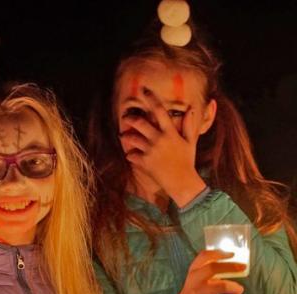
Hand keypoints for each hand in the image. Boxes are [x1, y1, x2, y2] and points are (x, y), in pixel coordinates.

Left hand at [118, 89, 205, 205]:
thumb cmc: (187, 161)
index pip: (159, 111)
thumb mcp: (190, 141)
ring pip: (132, 138)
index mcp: (170, 132)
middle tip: (126, 117)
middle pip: (139, 123)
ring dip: (126, 136)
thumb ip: (188, 125)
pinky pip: (131, 155)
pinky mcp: (144, 162)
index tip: (144, 90)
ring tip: (124, 135)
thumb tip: (191, 108)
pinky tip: (131, 155)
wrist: (181, 181)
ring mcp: (150, 151)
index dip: (151, 99)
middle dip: (130, 119)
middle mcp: (158, 139)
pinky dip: (130, 154)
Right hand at [161, 249, 245, 293]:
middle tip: (243, 267)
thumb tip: (234, 265)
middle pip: (212, 268)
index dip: (219, 253)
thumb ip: (210, 273)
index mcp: (193, 271)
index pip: (203, 256)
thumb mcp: (197, 280)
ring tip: (240, 290)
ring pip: (221, 287)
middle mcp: (194, 281)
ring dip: (235, 287)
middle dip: (230, 266)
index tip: (232, 254)